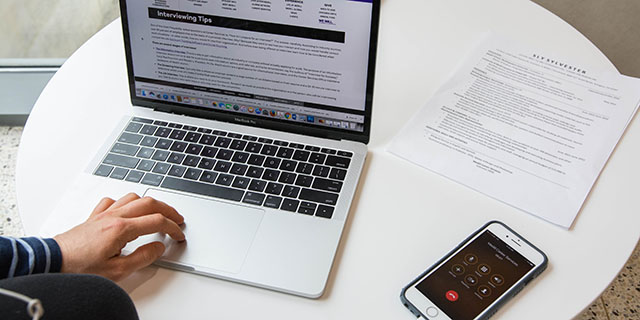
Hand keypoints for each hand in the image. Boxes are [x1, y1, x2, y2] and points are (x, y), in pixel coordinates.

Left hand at [54, 193, 185, 280]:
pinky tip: (127, 210)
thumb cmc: (79, 268)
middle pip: (149, 203)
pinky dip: (126, 203)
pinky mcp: (94, 217)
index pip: (157, 221)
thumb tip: (158, 248)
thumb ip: (142, 258)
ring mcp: (103, 214)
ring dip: (150, 203)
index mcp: (122, 229)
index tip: (179, 235)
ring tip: (158, 212)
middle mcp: (114, 217)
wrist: (52, 262)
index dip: (173, 228)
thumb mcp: (117, 271)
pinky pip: (113, 201)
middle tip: (177, 219)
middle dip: (168, 210)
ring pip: (133, 197)